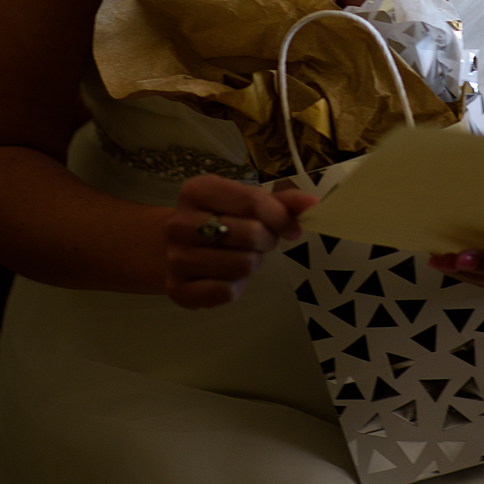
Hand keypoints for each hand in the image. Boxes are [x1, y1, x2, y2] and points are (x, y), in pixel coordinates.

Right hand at [164, 174, 317, 310]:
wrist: (172, 246)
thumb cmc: (216, 218)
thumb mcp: (242, 201)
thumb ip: (279, 202)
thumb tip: (312, 203)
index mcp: (197, 190)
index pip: (253, 202)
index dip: (281, 216)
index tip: (291, 226)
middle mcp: (180, 222)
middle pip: (251, 233)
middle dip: (266, 239)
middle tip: (258, 240)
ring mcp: (176, 258)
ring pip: (243, 265)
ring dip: (252, 262)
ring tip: (240, 255)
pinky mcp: (178, 290)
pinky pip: (227, 292)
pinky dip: (236, 286)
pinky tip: (226, 275)